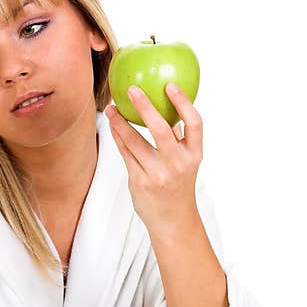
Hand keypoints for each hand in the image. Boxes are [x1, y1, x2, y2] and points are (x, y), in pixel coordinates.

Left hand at [104, 83, 203, 239]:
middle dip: (145, 107)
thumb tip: (168, 107)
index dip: (184, 102)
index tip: (170, 85)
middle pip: (161, 129)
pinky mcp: (139, 181)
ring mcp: (158, 174)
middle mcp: (177, 164)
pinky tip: (113, 126)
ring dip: (120, 122)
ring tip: (111, 109)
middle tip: (132, 90)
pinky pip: (126, 153)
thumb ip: (178, 138)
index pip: (194, 124)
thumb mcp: (186, 162)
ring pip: (135, 141)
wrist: (173, 221)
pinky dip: (118, 137)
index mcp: (193, 155)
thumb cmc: (178, 185)